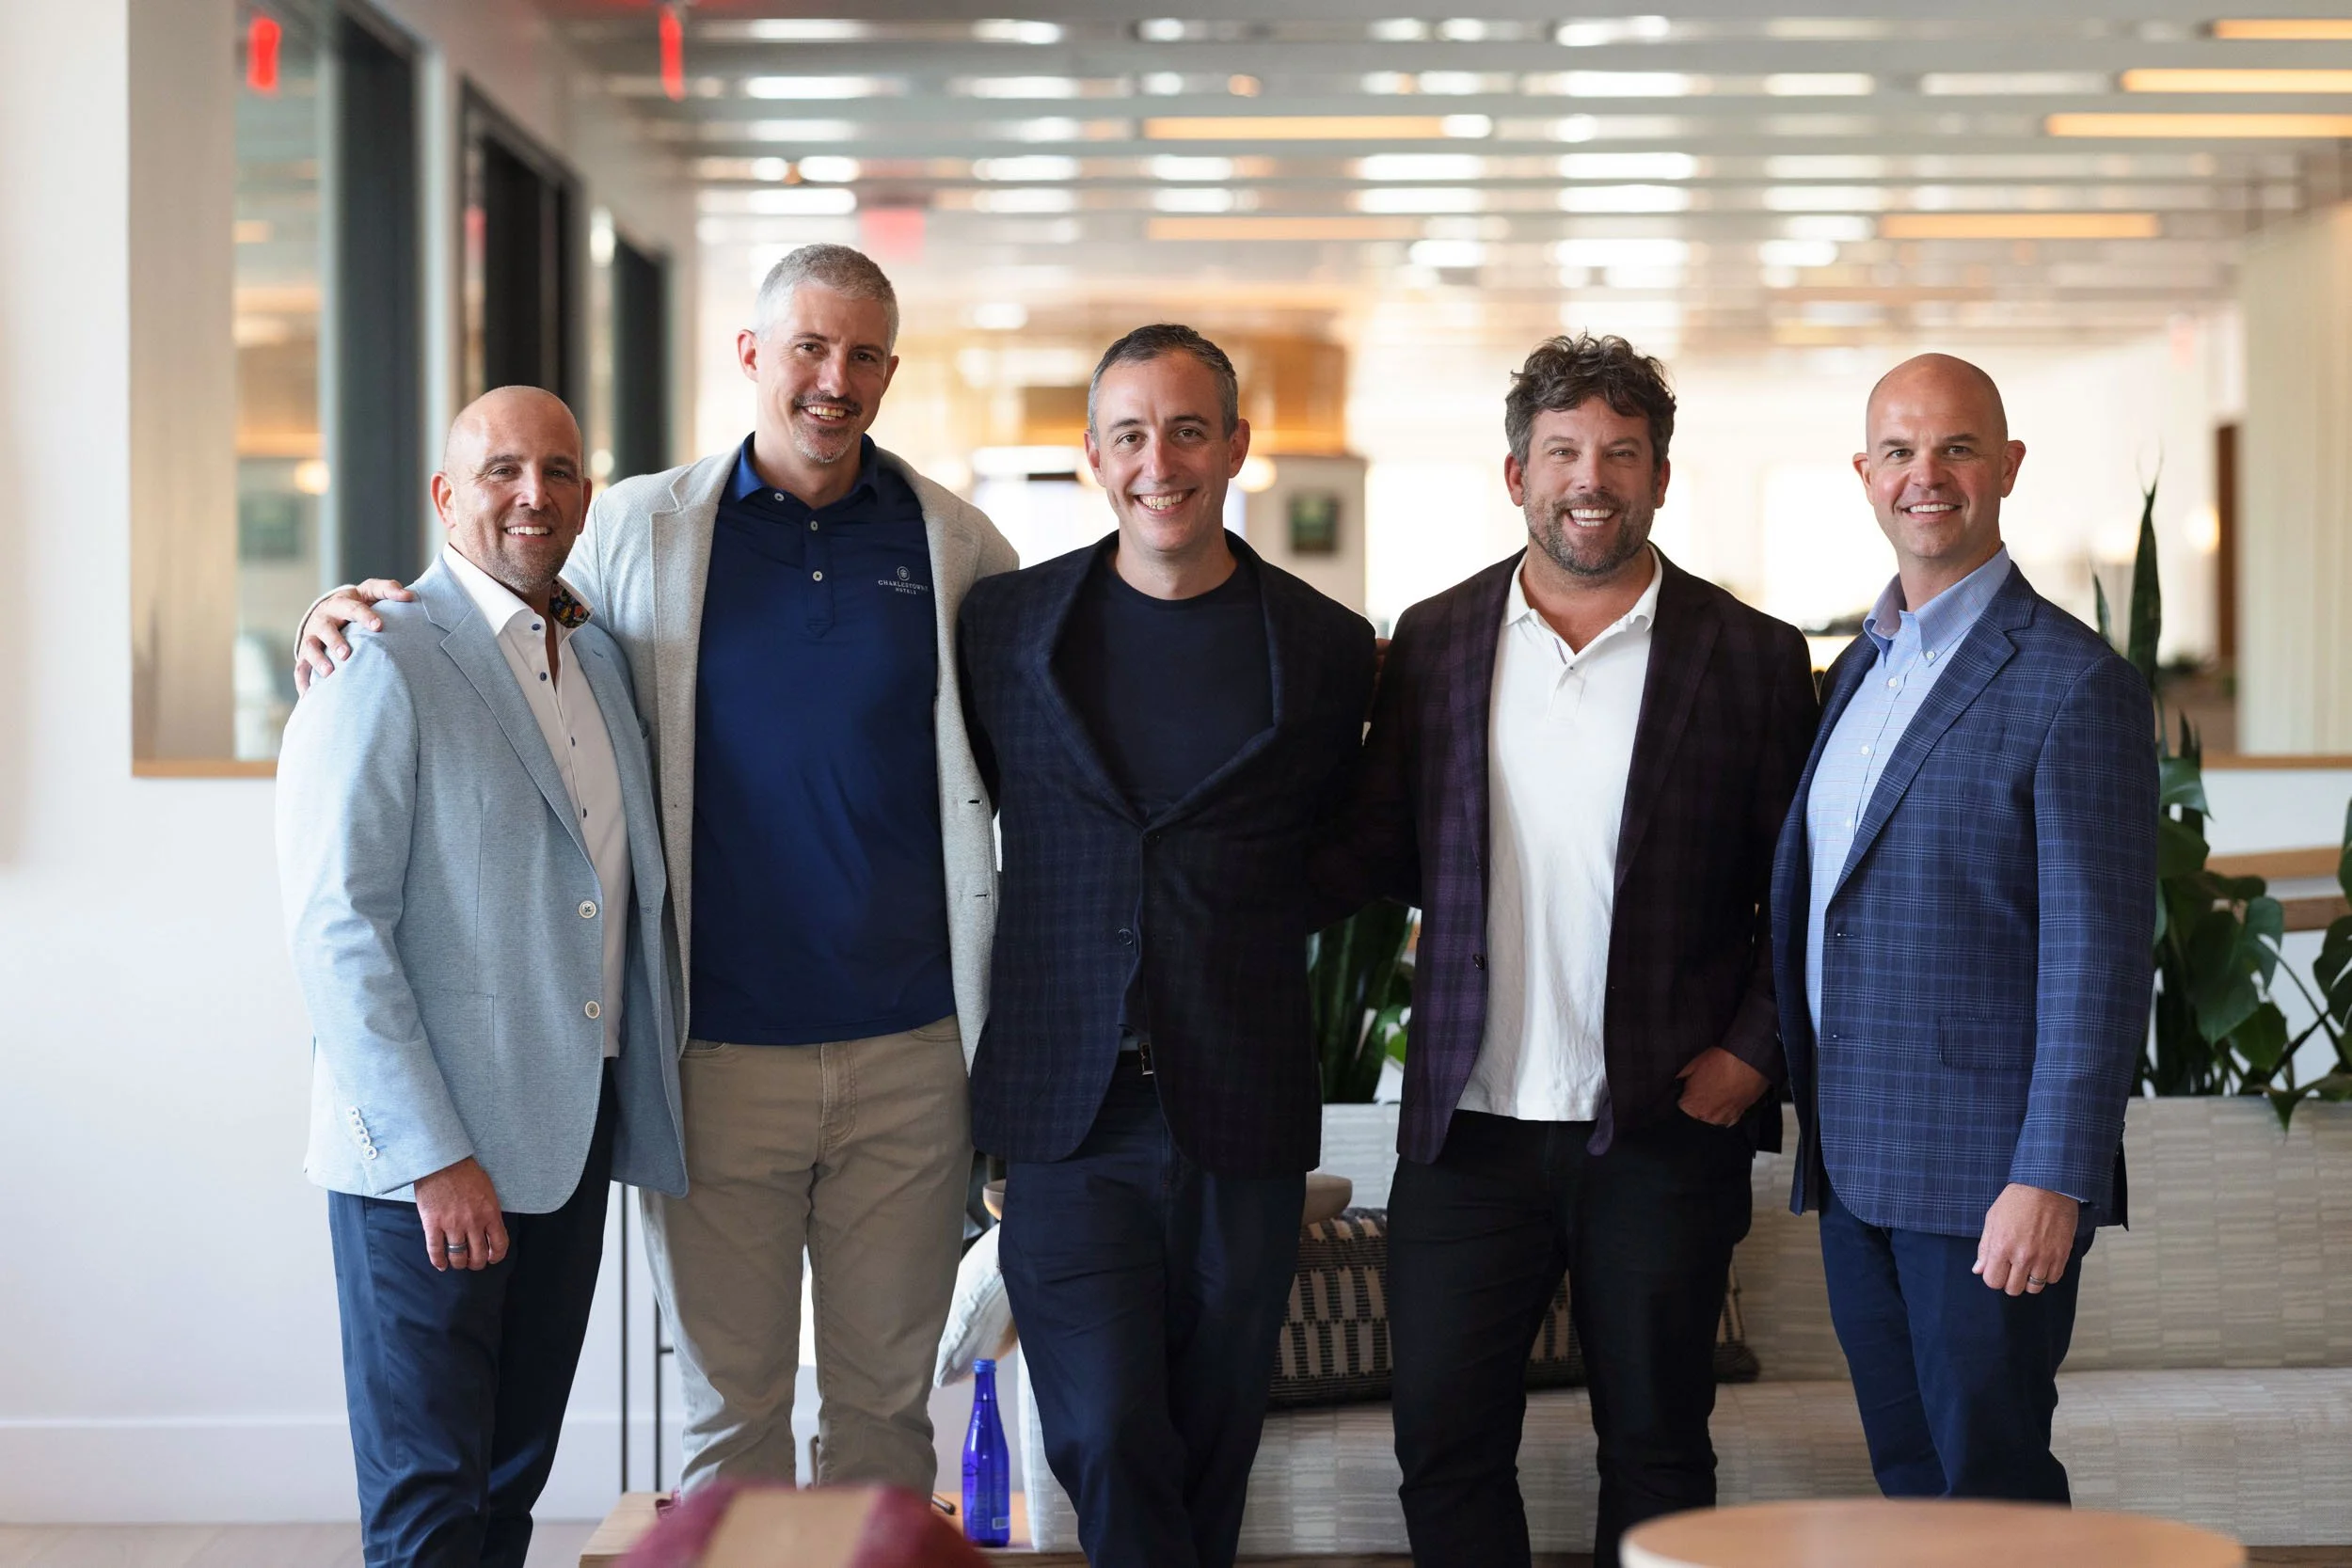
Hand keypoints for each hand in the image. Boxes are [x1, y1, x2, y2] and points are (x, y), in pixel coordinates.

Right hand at [294, 579, 416, 692]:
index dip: (365, 616)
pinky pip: (301, 669)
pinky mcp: (305, 654)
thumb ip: (388, 590)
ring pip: (310, 648)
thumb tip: (409, 596)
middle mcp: (323, 619)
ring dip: (318, 660)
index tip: (379, 627)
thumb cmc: (357, 603)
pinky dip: (303, 682)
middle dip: (335, 641)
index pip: (353, 608)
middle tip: (346, 654)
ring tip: (329, 673)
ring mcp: (312, 636)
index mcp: (341, 603)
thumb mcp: (370, 591)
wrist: (329, 611)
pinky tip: (310, 696)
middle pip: (325, 628)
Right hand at [413, 1156, 507, 1272]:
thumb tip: (490, 1227)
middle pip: (478, 1255)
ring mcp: (452, 1224)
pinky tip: (441, 1265)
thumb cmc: (466, 1172)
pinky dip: (438, 1261)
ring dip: (459, 1264)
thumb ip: (489, 1210)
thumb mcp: (487, 1190)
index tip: (492, 1259)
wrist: (442, 1161)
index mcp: (490, 1213)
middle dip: (477, 1263)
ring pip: (458, 1256)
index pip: (499, 1244)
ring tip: (458, 1263)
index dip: (497, 1256)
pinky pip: (436, 1250)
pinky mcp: (433, 1224)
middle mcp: (473, 1222)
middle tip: (473, 1263)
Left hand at [1675, 1047, 1768, 1125]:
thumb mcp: (1693, 1065)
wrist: (1749, 1060)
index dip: (1685, 1096)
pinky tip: (1727, 1101)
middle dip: (1698, 1103)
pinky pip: (1729, 1120)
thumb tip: (1677, 1082)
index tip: (1688, 1089)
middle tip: (1704, 1088)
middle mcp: (1707, 1116)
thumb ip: (1682, 1077)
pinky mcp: (1740, 1115)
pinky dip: (1726, 1112)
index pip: (1681, 1106)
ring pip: (1713, 1119)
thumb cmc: (1720, 1061)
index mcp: (1691, 1105)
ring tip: (1717, 1092)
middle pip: (1697, 1115)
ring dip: (1713, 1109)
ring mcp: (1724, 1118)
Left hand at [1973, 1183, 2078, 1295]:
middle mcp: (2022, 1256)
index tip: (1997, 1270)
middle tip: (2012, 1269)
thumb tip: (1978, 1269)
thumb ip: (1985, 1248)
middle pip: (2013, 1289)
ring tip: (2028, 1265)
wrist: (2047, 1187)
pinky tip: (2043, 1261)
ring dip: (2029, 1280)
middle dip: (2010, 1281)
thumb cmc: (2017, 1200)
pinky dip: (2047, 1274)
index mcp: (2001, 1246)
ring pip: (2034, 1287)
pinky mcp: (2061, 1255)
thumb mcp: (1993, 1219)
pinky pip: (2053, 1279)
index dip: (1993, 1277)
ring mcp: (2043, 1257)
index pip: (1992, 1281)